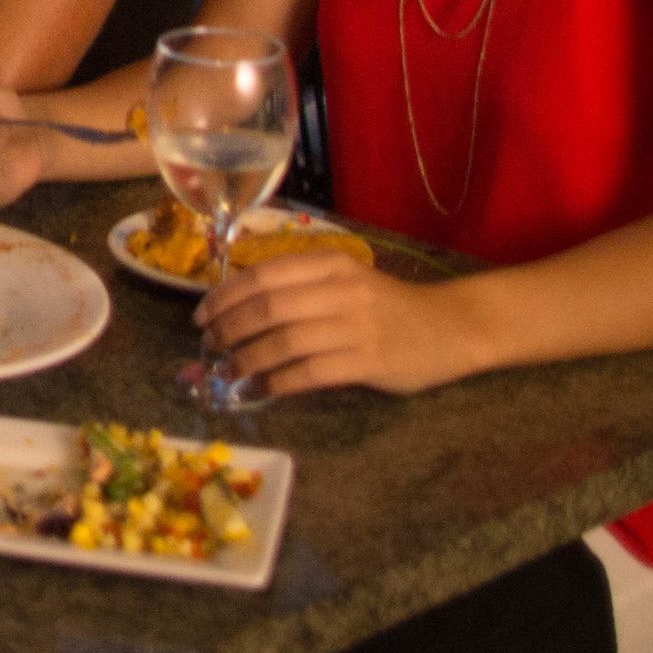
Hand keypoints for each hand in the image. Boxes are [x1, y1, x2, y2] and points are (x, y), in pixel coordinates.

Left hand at [195, 253, 478, 398]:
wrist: (450, 327)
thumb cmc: (388, 305)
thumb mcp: (345, 279)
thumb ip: (300, 285)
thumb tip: (237, 304)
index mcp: (332, 263)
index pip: (264, 274)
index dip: (226, 295)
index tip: (202, 314)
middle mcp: (341, 290)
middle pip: (268, 307)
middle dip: (229, 327)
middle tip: (210, 344)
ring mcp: (356, 326)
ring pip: (284, 341)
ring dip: (248, 358)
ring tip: (229, 370)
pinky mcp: (368, 361)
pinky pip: (310, 372)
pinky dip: (278, 382)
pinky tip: (262, 389)